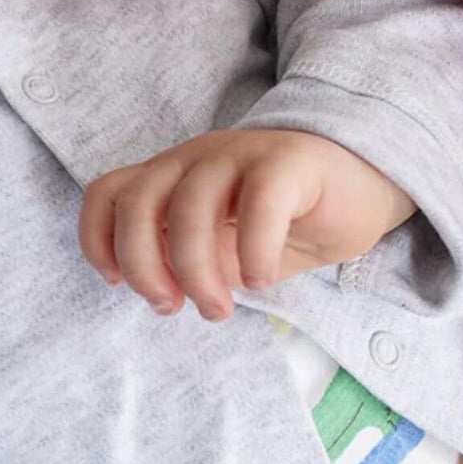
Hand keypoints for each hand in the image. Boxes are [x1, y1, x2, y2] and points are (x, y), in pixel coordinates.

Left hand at [79, 128, 415, 321]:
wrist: (365, 184)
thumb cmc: (286, 222)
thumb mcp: (225, 251)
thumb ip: (188, 260)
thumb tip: (160, 289)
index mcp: (168, 176)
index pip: (106, 194)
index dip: (97, 239)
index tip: (117, 283)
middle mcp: (192, 159)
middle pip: (137, 203)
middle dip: (142, 265)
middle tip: (171, 306)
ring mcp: (237, 154)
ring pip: (190, 206)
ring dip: (195, 269)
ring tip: (218, 309)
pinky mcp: (287, 161)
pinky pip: (258, 202)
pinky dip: (252, 249)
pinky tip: (261, 280)